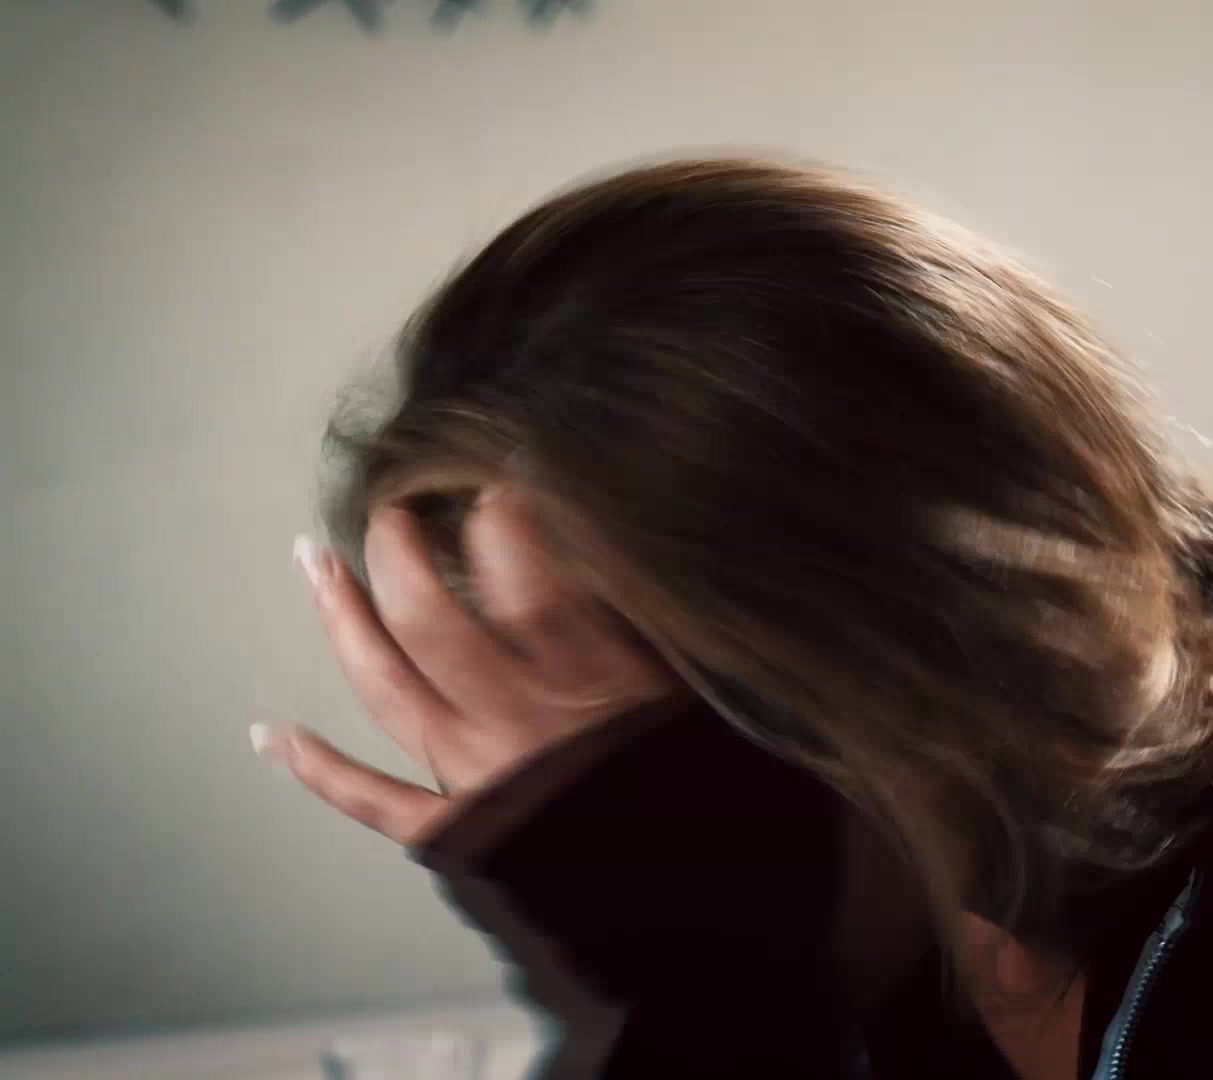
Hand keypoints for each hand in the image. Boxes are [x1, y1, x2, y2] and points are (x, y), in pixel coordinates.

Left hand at [257, 486, 679, 846]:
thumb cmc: (689, 785)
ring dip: (343, 620)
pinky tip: (270, 735)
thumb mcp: (682, 689)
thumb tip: (584, 550)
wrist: (682, 897)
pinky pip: (370, 798)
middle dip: (399, 555)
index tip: (496, 485)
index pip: (528, 585)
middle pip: (431, 623)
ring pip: (386, 688)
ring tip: (314, 563)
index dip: (503, 523)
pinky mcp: (454, 826)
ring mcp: (470, 772)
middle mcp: (513, 721)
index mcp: (585, 683)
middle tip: (389, 512)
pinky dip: (315, 769)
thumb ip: (627, 628)